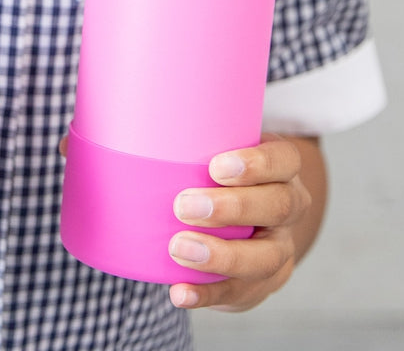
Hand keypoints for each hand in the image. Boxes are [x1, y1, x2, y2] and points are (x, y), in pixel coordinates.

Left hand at [167, 133, 323, 312]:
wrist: (243, 218)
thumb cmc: (212, 169)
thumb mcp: (213, 144)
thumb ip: (181, 130)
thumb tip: (115, 108)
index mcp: (281, 168)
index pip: (284, 160)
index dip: (257, 164)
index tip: (216, 167)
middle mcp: (288, 208)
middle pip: (278, 207)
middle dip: (232, 208)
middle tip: (184, 205)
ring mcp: (279, 249)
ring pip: (266, 257)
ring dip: (222, 256)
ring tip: (179, 248)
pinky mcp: (259, 284)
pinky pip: (239, 294)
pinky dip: (208, 295)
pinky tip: (180, 292)